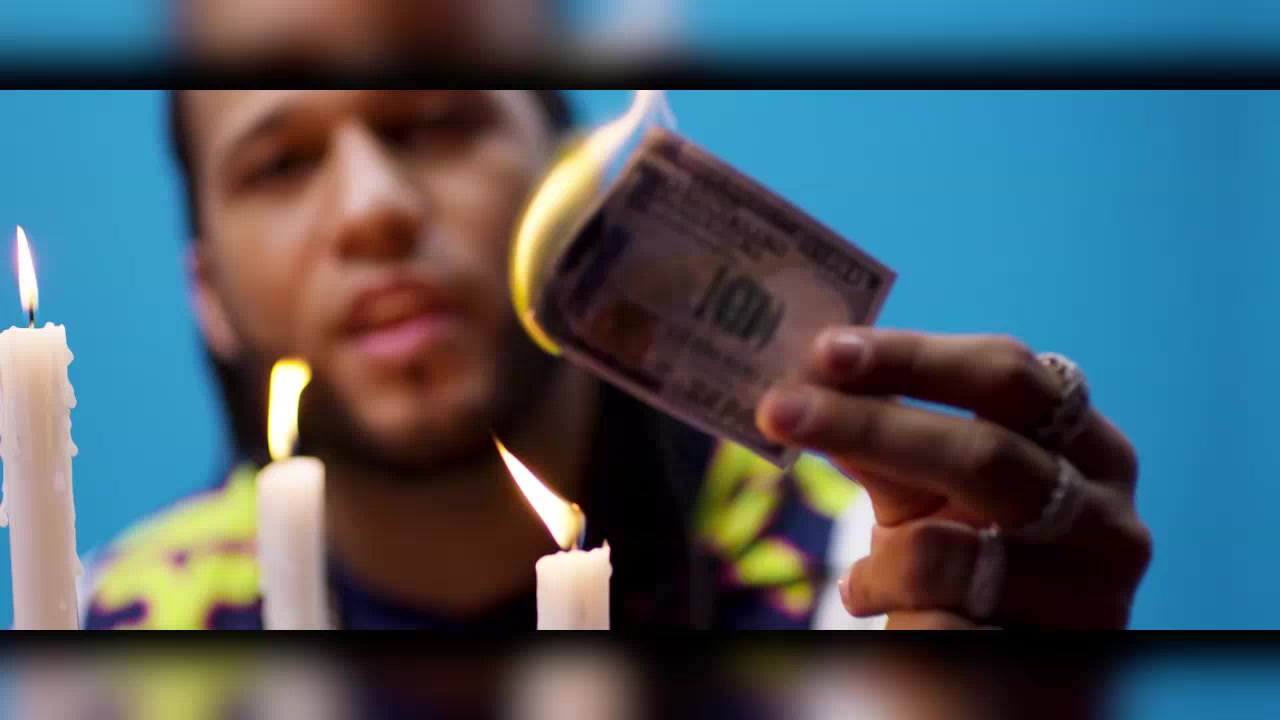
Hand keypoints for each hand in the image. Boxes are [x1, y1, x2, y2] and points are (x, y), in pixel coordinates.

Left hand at [755, 328, 1151, 628]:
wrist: (1000, 681)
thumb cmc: (967, 568)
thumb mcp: (925, 493)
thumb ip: (884, 437)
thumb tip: (813, 377)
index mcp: (1087, 446)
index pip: (1005, 374)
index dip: (913, 356)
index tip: (826, 350)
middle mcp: (1107, 513)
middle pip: (983, 449)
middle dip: (870, 423)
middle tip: (780, 407)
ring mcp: (1090, 590)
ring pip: (948, 545)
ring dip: (877, 544)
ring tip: (853, 569)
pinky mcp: (1055, 654)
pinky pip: (935, 607)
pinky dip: (884, 589)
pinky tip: (870, 600)